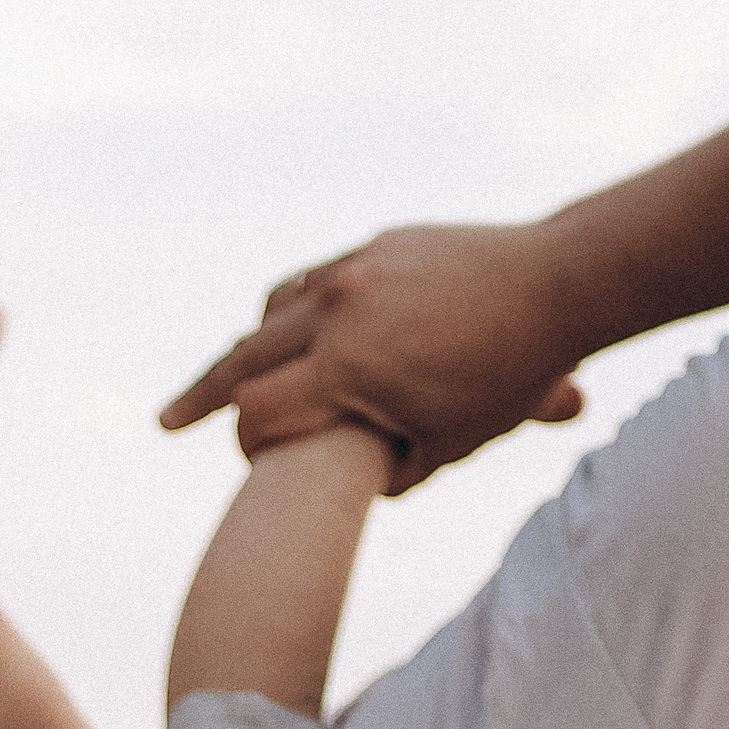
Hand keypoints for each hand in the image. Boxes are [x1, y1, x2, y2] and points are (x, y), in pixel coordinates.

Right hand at [160, 224, 586, 492]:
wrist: (561, 281)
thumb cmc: (511, 375)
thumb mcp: (448, 444)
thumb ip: (394, 469)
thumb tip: (359, 483)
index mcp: (346, 366)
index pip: (258, 414)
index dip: (245, 447)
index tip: (247, 467)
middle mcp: (336, 310)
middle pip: (242, 359)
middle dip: (203, 398)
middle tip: (166, 423)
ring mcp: (354, 269)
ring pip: (274, 310)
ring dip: (248, 346)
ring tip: (227, 375)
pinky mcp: (377, 245)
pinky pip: (314, 279)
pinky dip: (291, 309)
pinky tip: (286, 326)